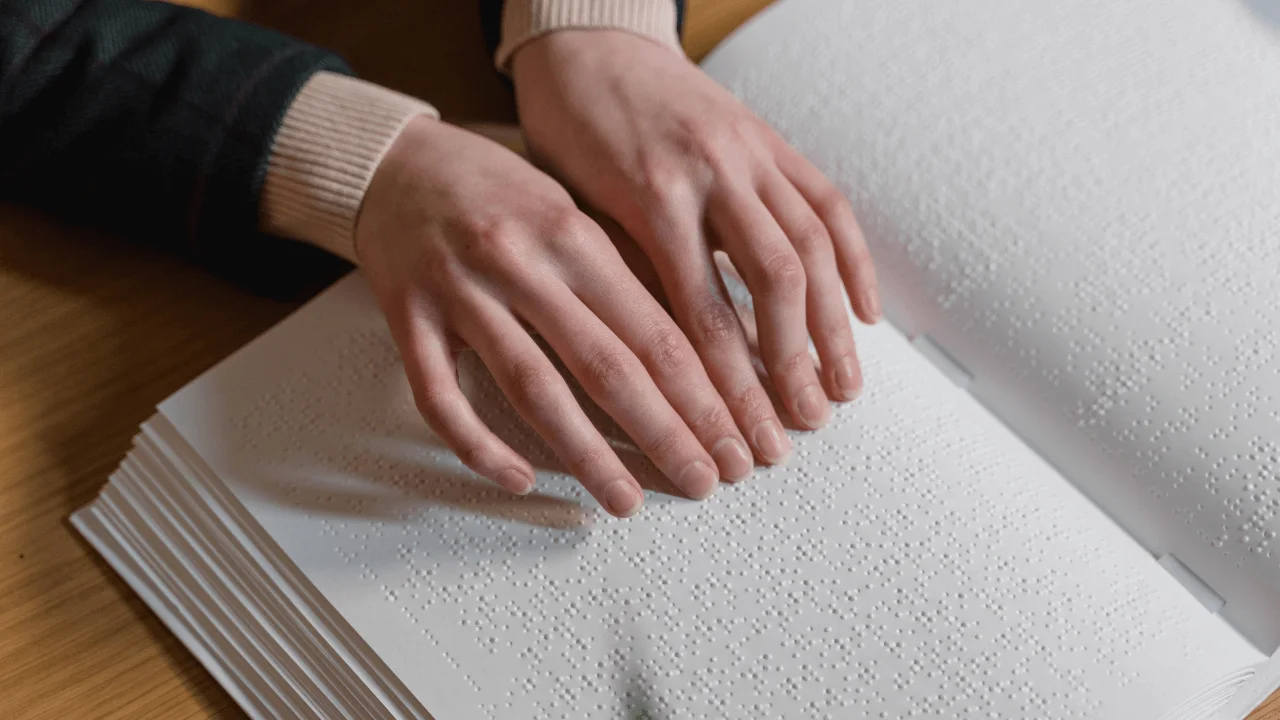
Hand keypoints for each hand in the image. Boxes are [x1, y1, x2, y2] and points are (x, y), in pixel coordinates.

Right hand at [356, 117, 754, 516]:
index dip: (701, 396)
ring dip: (584, 453)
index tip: (734, 442)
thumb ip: (632, 276)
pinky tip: (516, 479)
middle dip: (662, 432)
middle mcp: (521, 261)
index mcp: (575, 234)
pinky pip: (438, 396)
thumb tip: (714, 347)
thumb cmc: (503, 194)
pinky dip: (477, 443)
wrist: (398, 161)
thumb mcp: (576, 215)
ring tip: (626, 501)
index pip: (654, 330)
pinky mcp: (407, 316)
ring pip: (530, 385)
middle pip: (604, 364)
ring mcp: (459, 290)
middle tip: (705, 483)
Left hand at [511, 30, 880, 465]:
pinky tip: (867, 312)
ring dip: (834, 326)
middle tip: (800, 429)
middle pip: (772, 284)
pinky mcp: (772, 139)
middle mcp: (711, 171)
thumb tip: (664, 369)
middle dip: (790, 367)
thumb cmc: (567, 130)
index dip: (727, 390)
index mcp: (651, 195)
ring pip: (811, 246)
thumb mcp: (573, 209)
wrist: (588, 43)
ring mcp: (749, 150)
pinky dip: (854, 260)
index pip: (702, 315)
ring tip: (843, 388)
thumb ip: (624, 276)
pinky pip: (828, 201)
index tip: (738, 442)